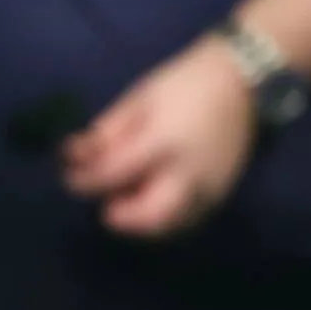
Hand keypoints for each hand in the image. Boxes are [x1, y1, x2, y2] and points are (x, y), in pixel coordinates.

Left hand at [61, 36, 255, 239]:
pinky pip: (187, 221)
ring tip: (125, 202)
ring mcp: (209, 189)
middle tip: (104, 203)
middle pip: (147, 217)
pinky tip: (149, 202)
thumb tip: (74, 157)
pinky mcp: (221, 194)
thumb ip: (106, 133)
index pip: (113, 174)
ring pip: (169, 226)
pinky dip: (163, 221)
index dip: (84, 180)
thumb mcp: (136, 101)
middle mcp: (188, 173)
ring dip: (140, 223)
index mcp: (162, 142)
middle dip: (119, 216)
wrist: (240, 83)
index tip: (70, 177)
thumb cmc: (182, 85)